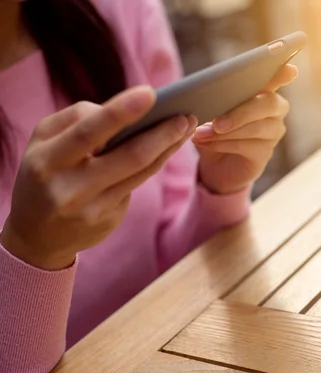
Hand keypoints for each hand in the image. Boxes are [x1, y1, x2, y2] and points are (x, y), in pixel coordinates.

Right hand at [0, 86, 196, 270]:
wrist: (36, 235)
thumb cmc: (44, 172)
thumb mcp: (44, 141)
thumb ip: (77, 120)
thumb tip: (124, 111)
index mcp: (48, 161)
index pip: (88, 132)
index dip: (121, 112)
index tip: (150, 92)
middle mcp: (70, 188)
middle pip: (129, 156)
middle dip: (162, 133)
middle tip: (186, 116)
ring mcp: (93, 208)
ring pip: (141, 171)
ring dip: (168, 147)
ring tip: (185, 127)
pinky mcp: (109, 219)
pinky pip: (136, 184)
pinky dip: (154, 162)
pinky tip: (168, 148)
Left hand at [191, 64, 297, 193]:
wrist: (214, 165)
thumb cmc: (214, 130)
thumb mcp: (210, 110)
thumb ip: (214, 98)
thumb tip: (202, 97)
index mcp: (262, 91)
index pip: (276, 77)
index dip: (283, 73)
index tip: (290, 70)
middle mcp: (275, 110)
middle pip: (268, 103)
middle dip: (241, 112)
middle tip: (217, 122)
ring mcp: (273, 132)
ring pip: (255, 127)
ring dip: (225, 132)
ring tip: (200, 134)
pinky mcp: (265, 153)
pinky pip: (247, 146)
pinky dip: (223, 144)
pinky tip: (206, 143)